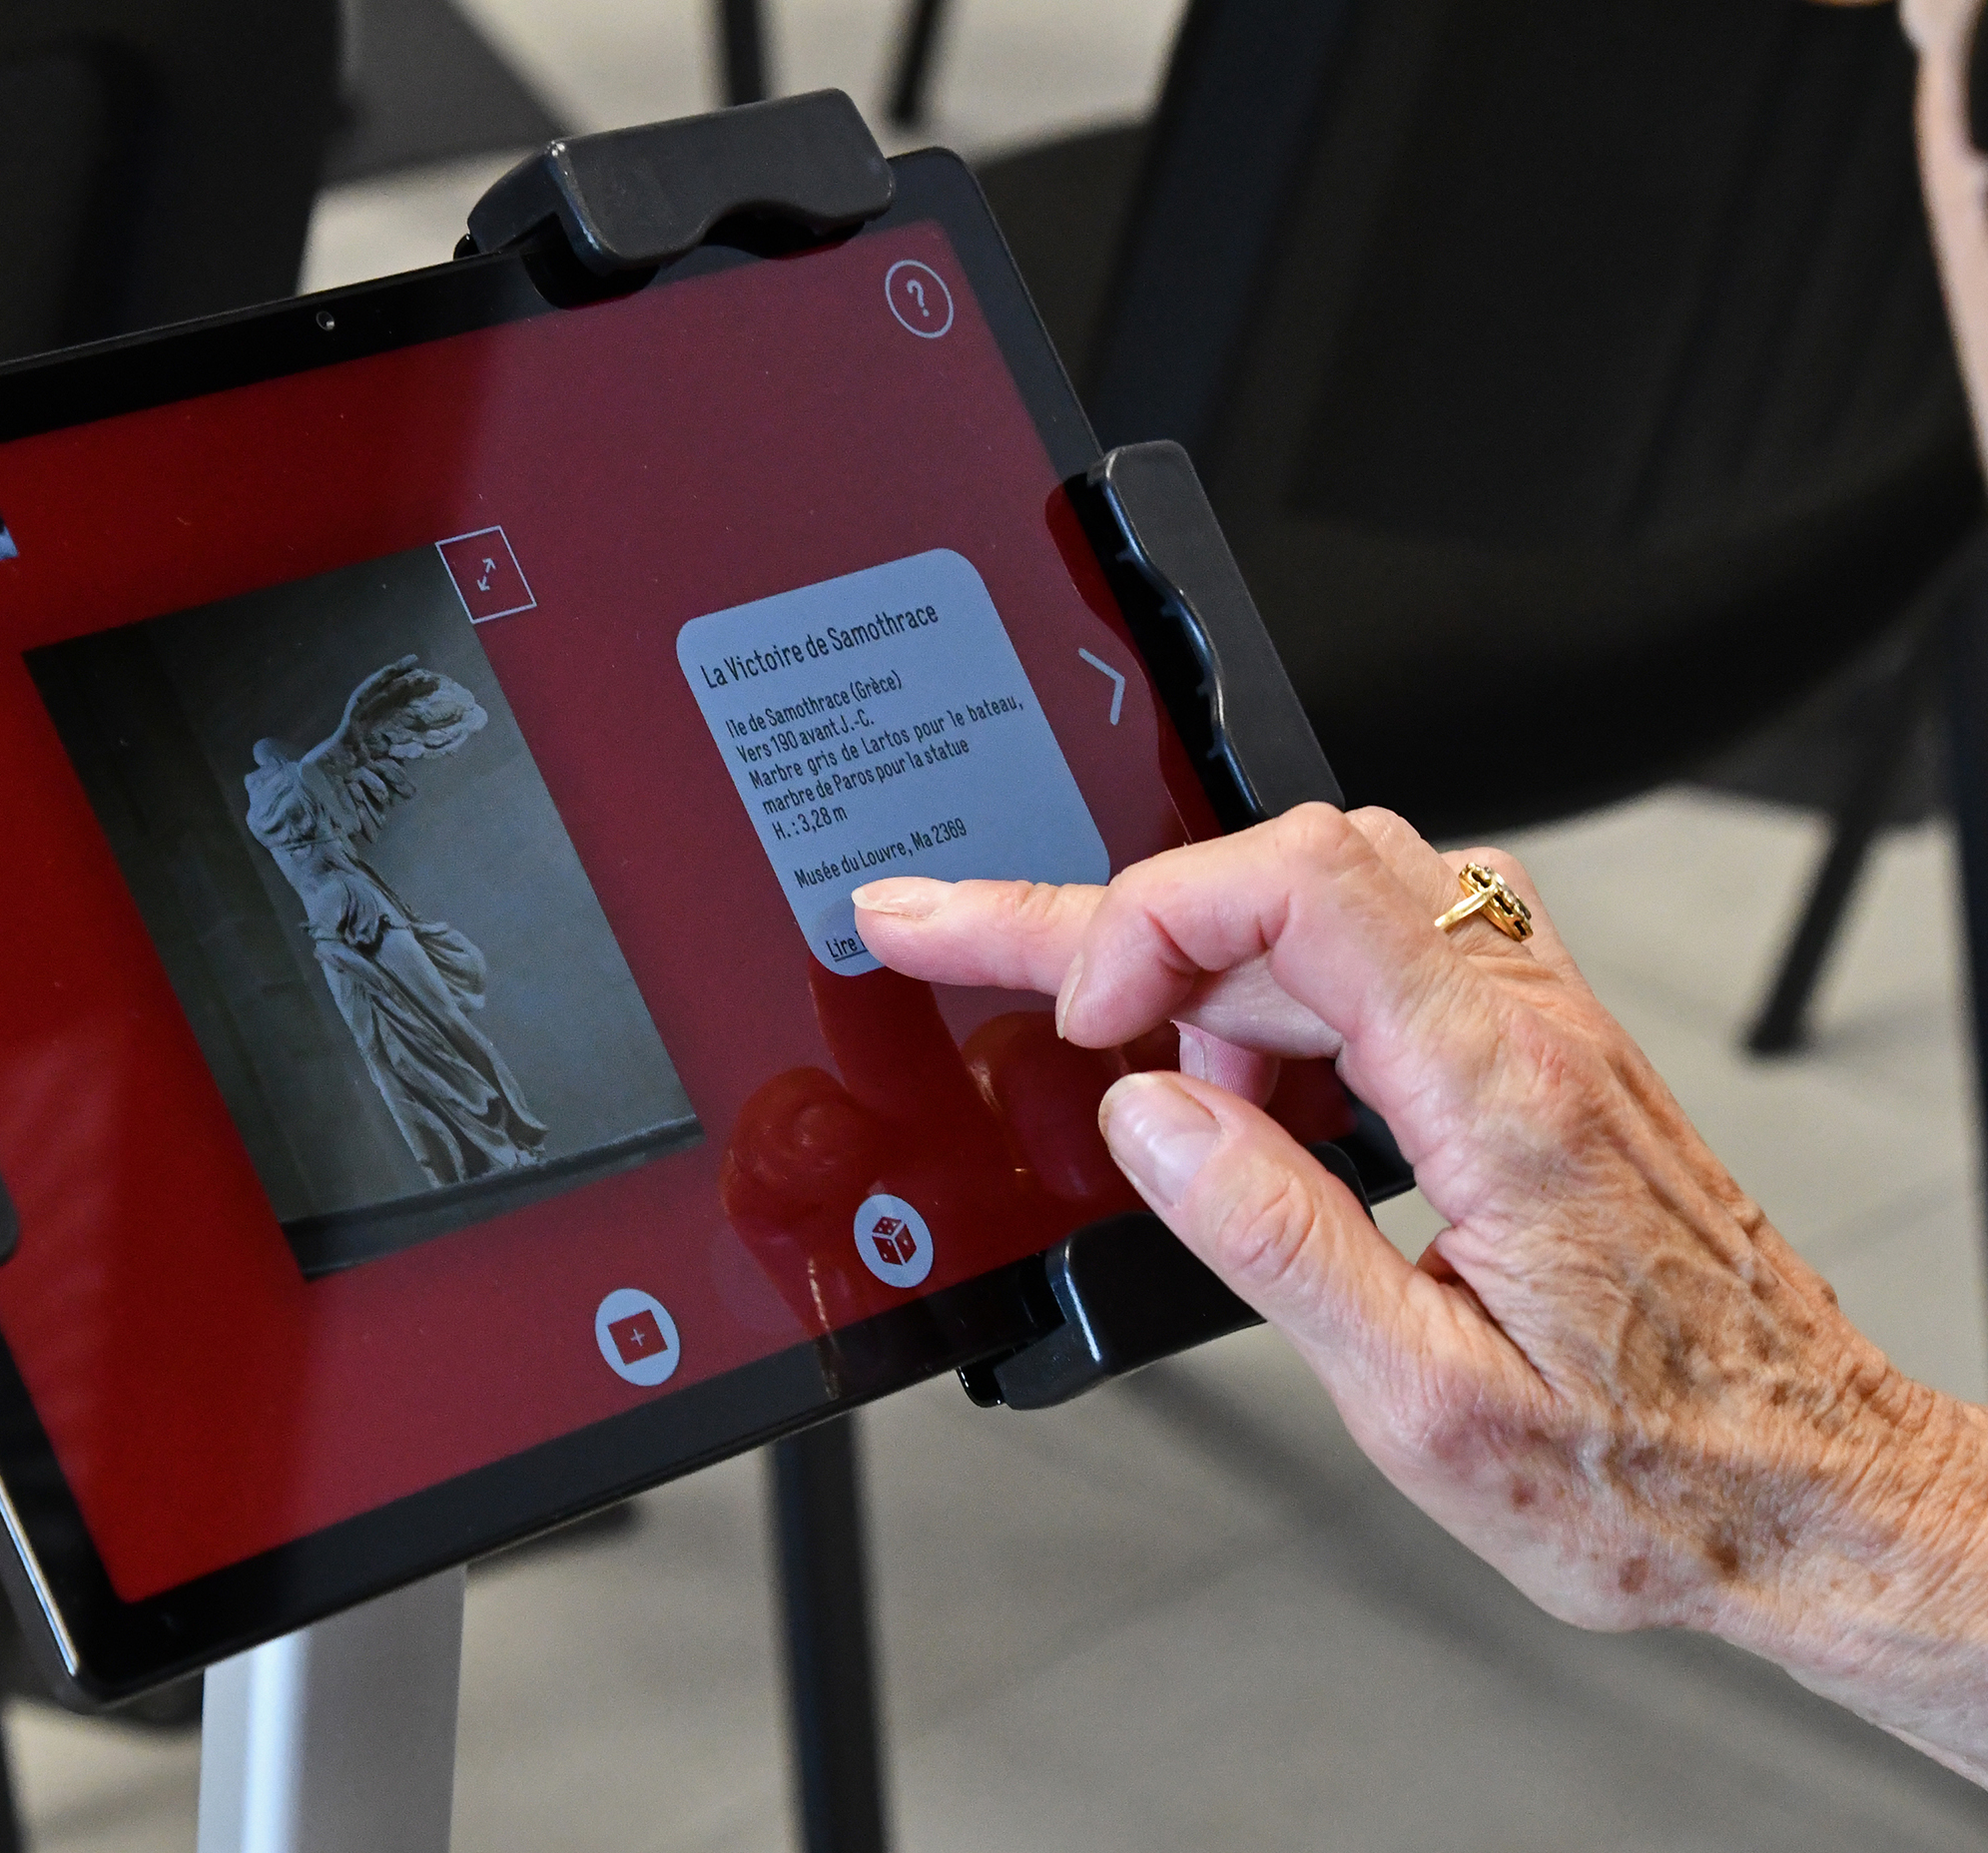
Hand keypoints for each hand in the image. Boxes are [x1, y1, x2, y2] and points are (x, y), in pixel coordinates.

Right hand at [853, 805, 1987, 1779]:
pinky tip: (1246, 1099)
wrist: (1812, 1488)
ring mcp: (1540, 1030)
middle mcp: (1528, 1028)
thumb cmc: (1650, 1471)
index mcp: (1498, 1093)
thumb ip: (1274, 1237)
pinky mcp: (1537, 1057)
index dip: (1149, 921)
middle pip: (1288, 874)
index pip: (1296, 891)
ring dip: (1200, 965)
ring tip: (1136, 1075)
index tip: (1077, 1020)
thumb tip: (1148, 1118)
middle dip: (1107, 914)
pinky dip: (1274, 1000)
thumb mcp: (1425, 1402)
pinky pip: (1379, 956)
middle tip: (955, 936)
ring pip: (1330, 899)